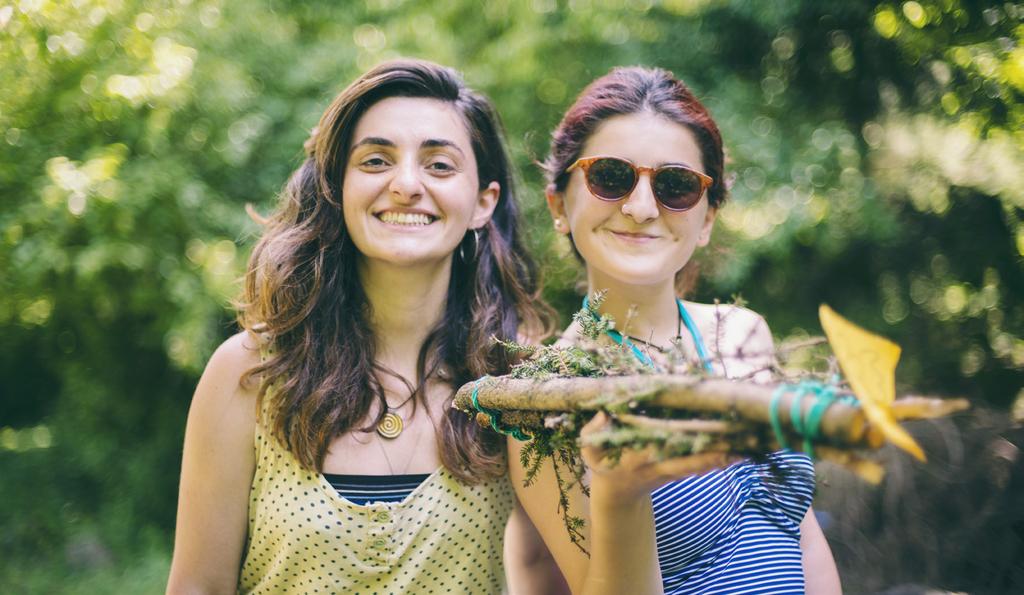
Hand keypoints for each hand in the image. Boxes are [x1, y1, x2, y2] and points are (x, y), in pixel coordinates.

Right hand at [580, 412, 740, 501]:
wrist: (617, 495)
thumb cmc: (603, 464)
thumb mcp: (589, 450)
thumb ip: (591, 432)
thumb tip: (603, 415)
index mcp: (637, 459)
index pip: (663, 450)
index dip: (681, 444)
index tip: (702, 436)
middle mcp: (659, 466)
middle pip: (691, 461)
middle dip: (715, 454)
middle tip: (741, 446)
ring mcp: (672, 470)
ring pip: (702, 463)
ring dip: (725, 456)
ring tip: (750, 446)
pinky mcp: (681, 471)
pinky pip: (704, 463)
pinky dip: (722, 458)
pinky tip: (742, 450)